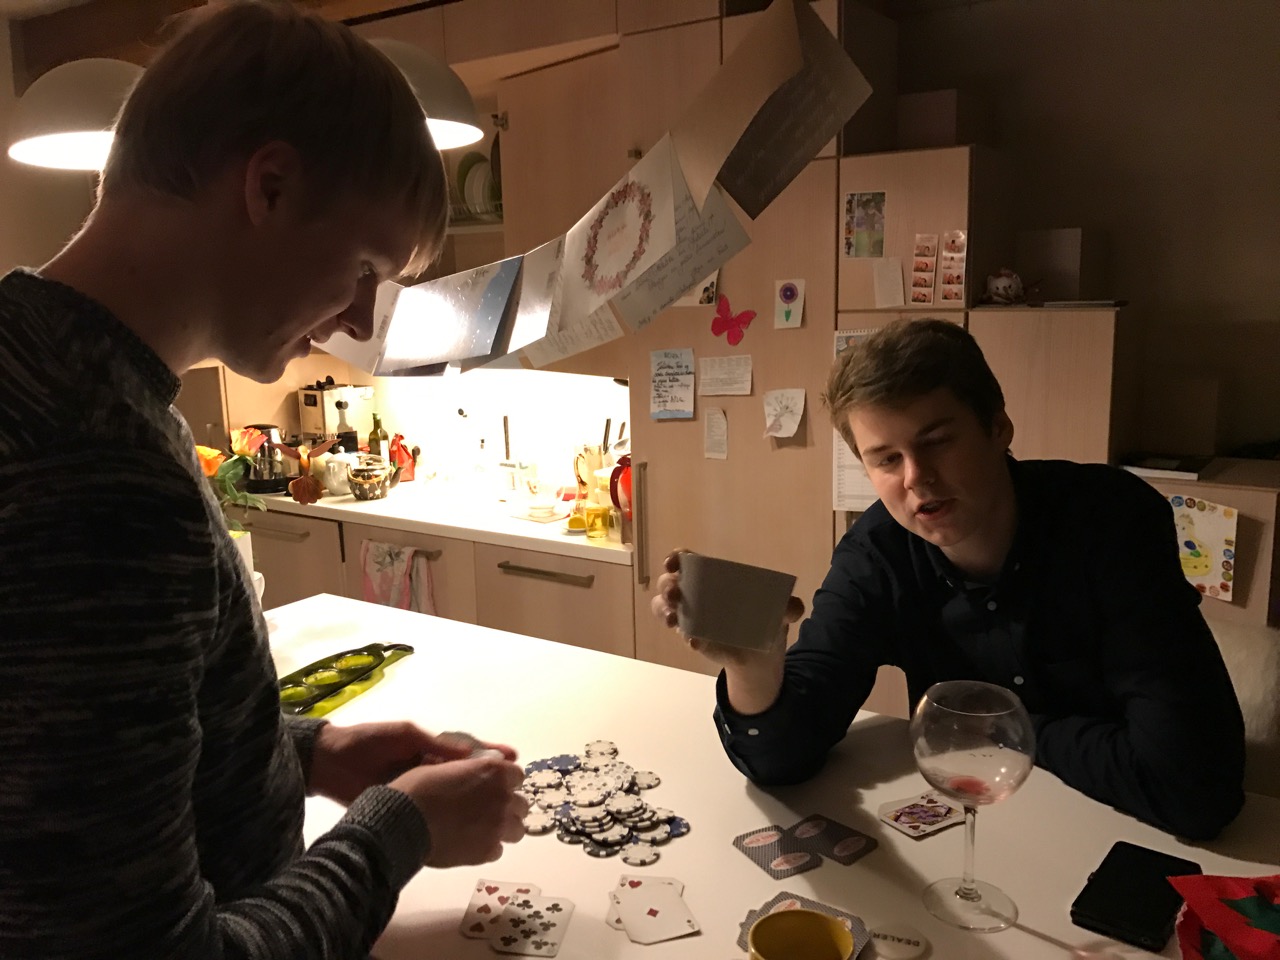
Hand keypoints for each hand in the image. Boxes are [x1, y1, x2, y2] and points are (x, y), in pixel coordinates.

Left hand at [310, 721, 516, 805]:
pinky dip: (452, 816)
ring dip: (475, 800)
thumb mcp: (404, 736)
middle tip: (515, 790)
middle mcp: (429, 768)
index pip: (467, 752)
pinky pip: (434, 810)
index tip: (513, 760)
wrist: (329, 764)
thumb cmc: (367, 741)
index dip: (490, 755)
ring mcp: (418, 787)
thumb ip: (434, 744)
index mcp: (430, 748)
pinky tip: (469, 826)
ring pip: (453, 794)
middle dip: (490, 780)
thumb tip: (469, 753)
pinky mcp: (406, 804)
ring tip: (499, 810)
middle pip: (466, 775)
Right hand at [389, 755, 528, 866]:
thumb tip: (473, 773)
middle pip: (521, 804)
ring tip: (481, 830)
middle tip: (486, 810)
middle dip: (507, 806)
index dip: (505, 782)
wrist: (403, 822)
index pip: (518, 776)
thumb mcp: (445, 766)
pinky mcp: (487, 851)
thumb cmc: (418, 788)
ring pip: (517, 829)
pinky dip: (487, 848)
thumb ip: (469, 771)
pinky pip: (498, 850)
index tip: (493, 787)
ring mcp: (498, 826)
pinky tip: (469, 844)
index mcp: (494, 772)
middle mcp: (502, 798)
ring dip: (503, 828)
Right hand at [649, 550, 804, 666]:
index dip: (676, 557)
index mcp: (714, 578)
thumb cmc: (765, 621)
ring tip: (674, 619)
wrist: (760, 656)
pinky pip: (679, 632)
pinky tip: (694, 641)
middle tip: (676, 592)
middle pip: (670, 581)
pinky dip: (684, 635)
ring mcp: (690, 615)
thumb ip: (789, 607)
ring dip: (664, 609)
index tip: (674, 561)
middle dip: (667, 584)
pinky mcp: (691, 636)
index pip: (687, 560)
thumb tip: (793, 607)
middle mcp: (696, 592)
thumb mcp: (780, 612)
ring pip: (664, 606)